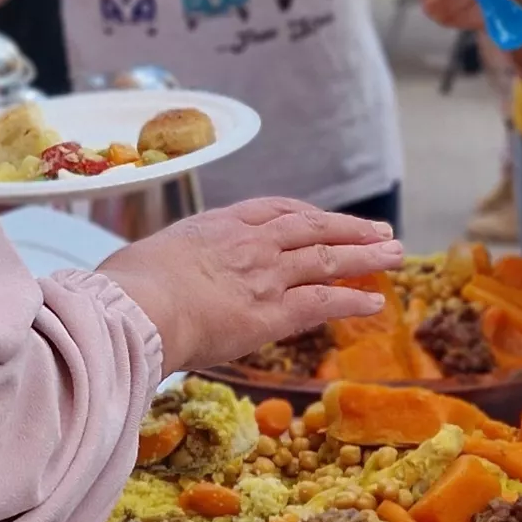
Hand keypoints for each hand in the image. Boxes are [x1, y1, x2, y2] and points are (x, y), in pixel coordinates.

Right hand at [97, 199, 402, 372]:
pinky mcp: (273, 310)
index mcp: (216, 225)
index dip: (303, 214)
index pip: (271, 211)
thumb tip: (144, 277)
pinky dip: (353, 299)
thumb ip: (161, 265)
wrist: (137, 307)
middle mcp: (248, 243)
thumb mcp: (144, 260)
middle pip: (311, 227)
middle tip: (380, 231)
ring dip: (366, 256)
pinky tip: (374, 302)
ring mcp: (265, 274)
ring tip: (395, 255)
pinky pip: (323, 301)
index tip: (322, 218)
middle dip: (349, 228)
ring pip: (327, 257)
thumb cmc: (126, 289)